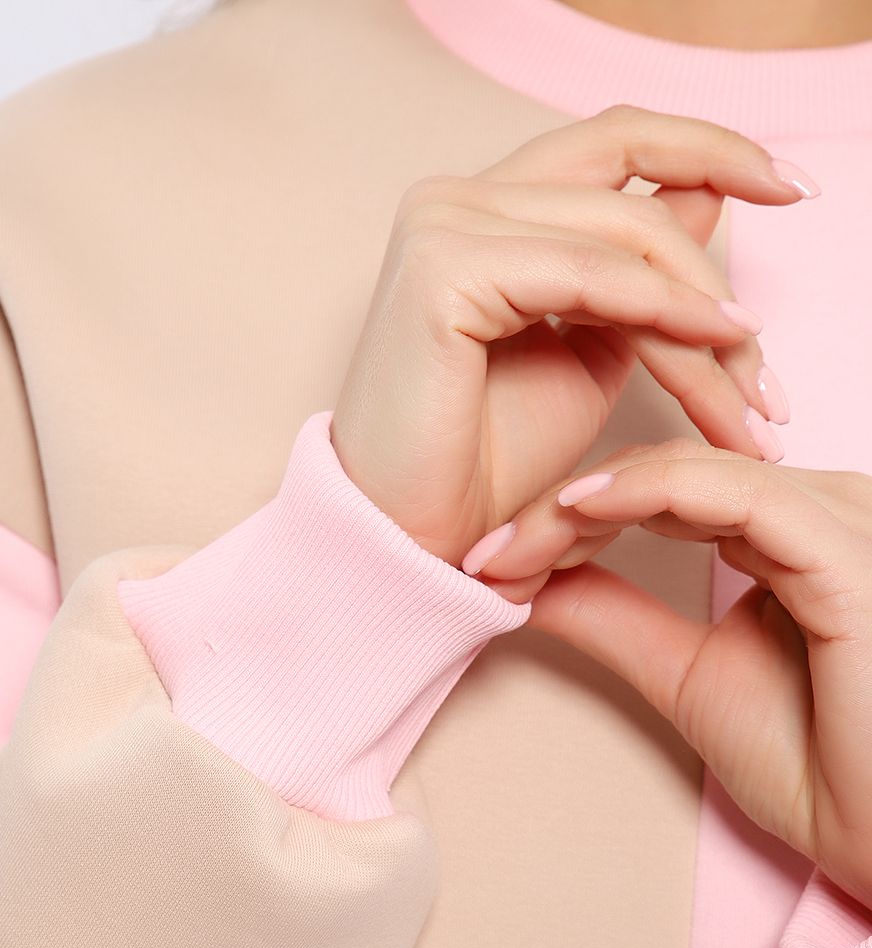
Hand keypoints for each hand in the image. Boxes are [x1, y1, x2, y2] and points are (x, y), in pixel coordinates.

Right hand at [331, 103, 810, 570]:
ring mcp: (444, 224)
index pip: (613, 142)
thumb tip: (711, 198)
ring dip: (701, 315)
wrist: (419, 539)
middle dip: (716, 272)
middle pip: (630, 182)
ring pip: (622, 235)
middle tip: (767, 372)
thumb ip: (640, 277)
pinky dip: (661, 311)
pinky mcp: (443, 268)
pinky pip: (588, 273)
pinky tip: (708, 350)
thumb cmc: (489, 464)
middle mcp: (457, 198)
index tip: (793, 186)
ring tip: (748, 399)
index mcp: (485, 210)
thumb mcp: (592, 353)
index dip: (708, 146)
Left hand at [473, 440, 871, 910]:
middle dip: (566, 508)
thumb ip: (619, 619)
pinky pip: (738, 494)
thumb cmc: (822, 770)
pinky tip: (577, 506)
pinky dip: (649, 492)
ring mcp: (842, 524)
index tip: (493, 560)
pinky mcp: (847, 551)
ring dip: (589, 501)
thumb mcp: (688, 678)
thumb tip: (531, 582)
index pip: (671, 493)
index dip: (575, 517)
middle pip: (672, 473)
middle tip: (485, 552)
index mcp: (796, 539)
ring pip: (692, 471)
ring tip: (512, 542)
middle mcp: (825, 513)